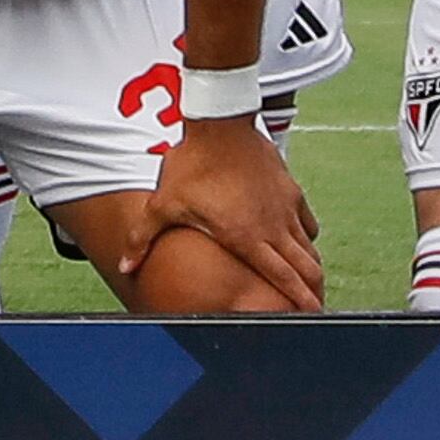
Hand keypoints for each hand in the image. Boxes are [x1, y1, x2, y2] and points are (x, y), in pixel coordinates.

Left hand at [144, 116, 323, 308]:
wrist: (220, 124)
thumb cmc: (192, 164)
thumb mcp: (164, 204)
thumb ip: (144, 239)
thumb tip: (126, 267)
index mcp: (247, 237)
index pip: (284, 278)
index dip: (301, 300)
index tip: (311, 316)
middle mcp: (273, 226)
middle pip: (307, 268)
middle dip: (314, 292)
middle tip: (313, 309)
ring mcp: (286, 207)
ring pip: (310, 247)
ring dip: (311, 268)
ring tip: (309, 284)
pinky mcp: (291, 190)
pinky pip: (307, 222)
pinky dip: (307, 237)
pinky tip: (300, 242)